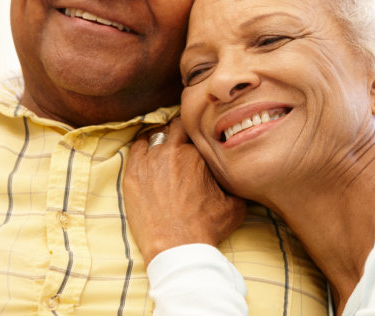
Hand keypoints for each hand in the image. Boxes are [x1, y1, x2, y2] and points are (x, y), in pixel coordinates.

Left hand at [124, 118, 246, 261]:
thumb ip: (235, 183)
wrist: (176, 247)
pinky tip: (148, 158)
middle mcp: (172, 151)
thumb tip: (241, 175)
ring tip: (164, 152)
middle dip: (180, 132)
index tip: (198, 140)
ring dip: (160, 140)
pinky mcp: (132, 174)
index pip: (197, 129)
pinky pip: (136, 148)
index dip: (198, 133)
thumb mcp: (234, 205)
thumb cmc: (205, 228)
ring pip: (154, 136)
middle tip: (182, 143)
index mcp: (198, 154)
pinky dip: (142, 149)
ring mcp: (150, 161)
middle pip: (175, 127)